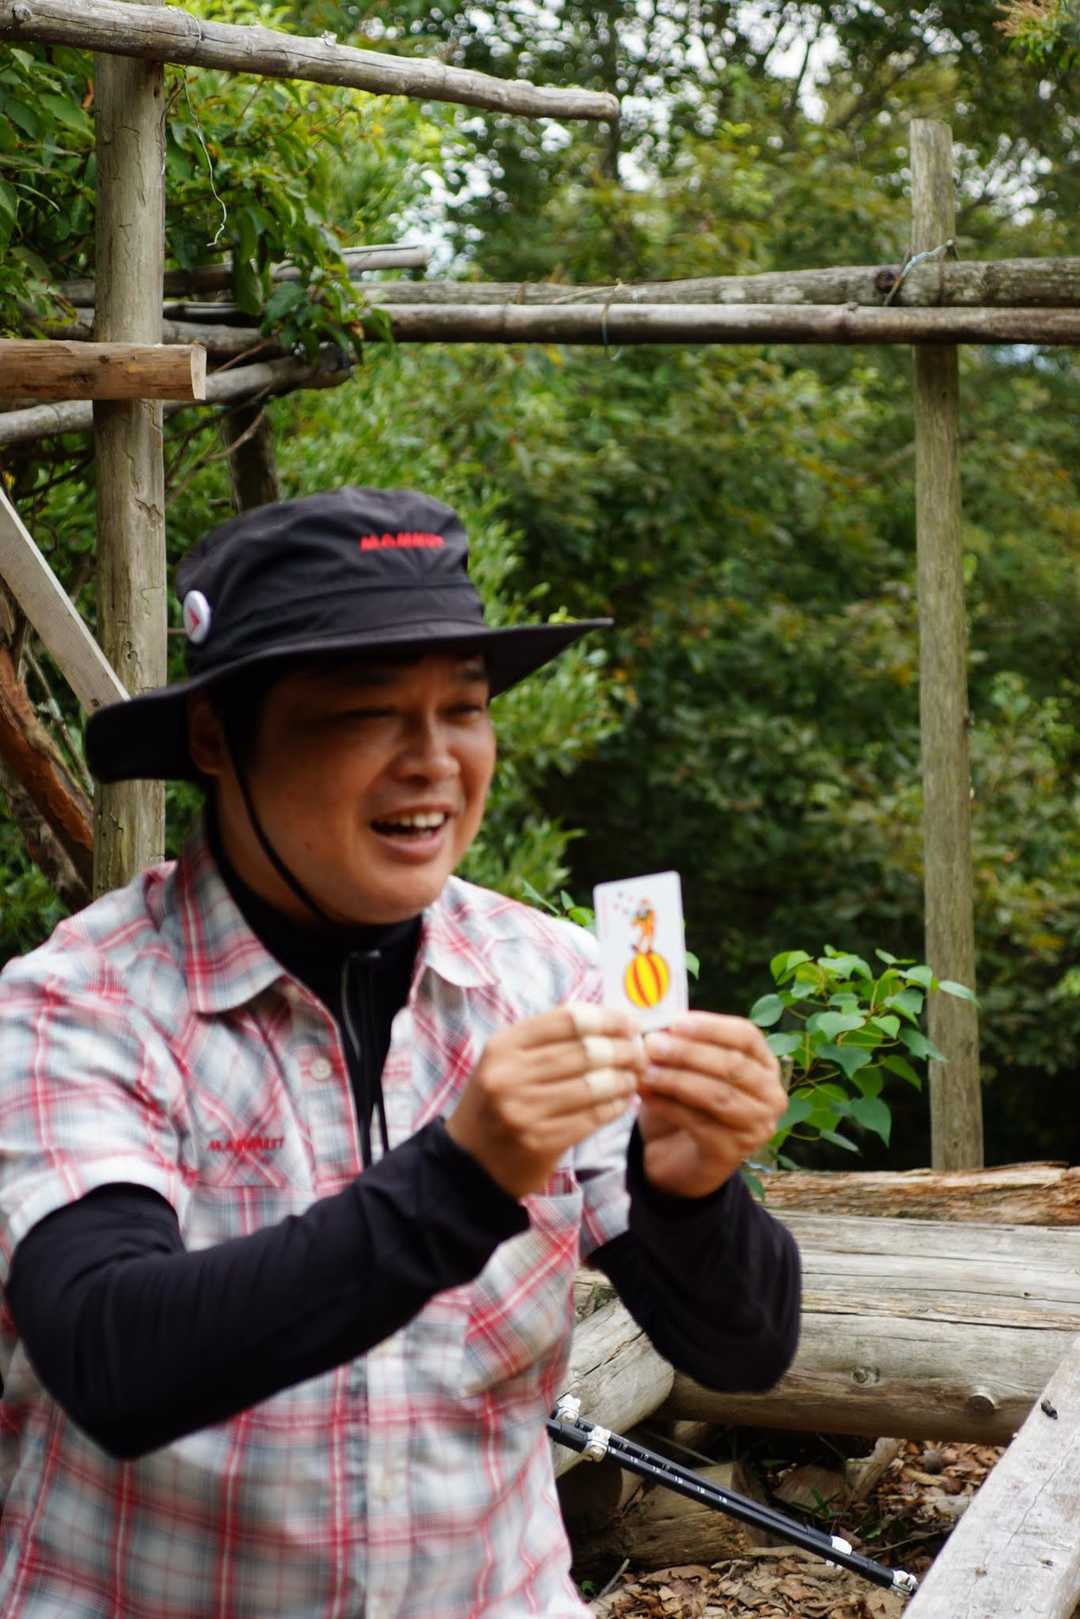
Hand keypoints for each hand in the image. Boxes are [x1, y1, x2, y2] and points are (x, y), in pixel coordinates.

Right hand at [446, 1004, 645, 1199]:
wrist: (469, 1162)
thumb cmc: (497, 1102)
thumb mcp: (507, 1061)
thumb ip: (548, 1039)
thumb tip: (608, 1021)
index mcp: (503, 1046)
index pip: (567, 1019)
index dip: (607, 1018)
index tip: (631, 1022)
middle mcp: (509, 1075)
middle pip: (585, 1051)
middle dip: (623, 1050)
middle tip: (642, 1052)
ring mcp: (523, 1111)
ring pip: (593, 1086)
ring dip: (623, 1079)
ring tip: (635, 1076)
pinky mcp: (539, 1142)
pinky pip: (591, 1117)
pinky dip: (614, 1107)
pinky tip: (623, 1101)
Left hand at [638, 1012, 785, 1198]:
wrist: (680, 1158)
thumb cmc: (689, 1103)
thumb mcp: (689, 1069)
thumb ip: (680, 1047)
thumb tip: (656, 1031)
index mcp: (765, 1065)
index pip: (747, 1036)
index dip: (712, 1026)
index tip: (675, 1022)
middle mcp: (770, 1096)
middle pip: (733, 1065)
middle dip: (689, 1053)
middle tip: (652, 1045)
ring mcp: (756, 1127)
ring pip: (717, 1095)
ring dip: (676, 1080)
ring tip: (645, 1071)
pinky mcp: (732, 1152)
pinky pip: (698, 1122)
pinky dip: (667, 1106)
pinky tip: (645, 1095)